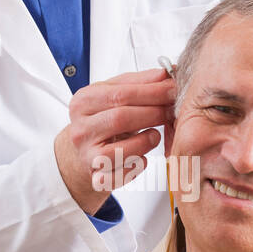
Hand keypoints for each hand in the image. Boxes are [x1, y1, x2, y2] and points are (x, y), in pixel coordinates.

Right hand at [54, 66, 175, 213]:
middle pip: (121, 118)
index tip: (172, 88)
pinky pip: (123, 174)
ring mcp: (86, 155)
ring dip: (146, 141)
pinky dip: (137, 165)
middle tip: (172, 110)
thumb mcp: (113, 95)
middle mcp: (81, 129)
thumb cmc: (101, 121)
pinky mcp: (96, 178)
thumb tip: (164, 73)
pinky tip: (142, 156)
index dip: (151, 91)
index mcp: (83, 103)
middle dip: (153, 113)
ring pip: (122, 149)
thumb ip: (137, 83)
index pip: (120, 93)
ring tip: (155, 134)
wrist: (82, 153)